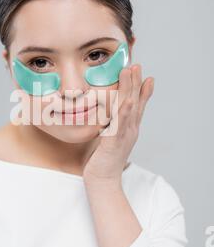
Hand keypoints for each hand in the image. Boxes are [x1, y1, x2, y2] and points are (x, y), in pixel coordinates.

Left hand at [83, 64, 153, 184]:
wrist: (103, 181)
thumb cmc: (103, 161)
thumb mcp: (108, 139)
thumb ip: (110, 127)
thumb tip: (107, 117)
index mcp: (129, 129)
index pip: (137, 106)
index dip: (141, 90)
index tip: (144, 75)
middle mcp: (130, 130)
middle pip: (136, 102)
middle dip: (136, 82)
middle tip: (136, 65)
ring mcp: (124, 135)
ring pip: (130, 107)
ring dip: (131, 88)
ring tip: (131, 71)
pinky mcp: (115, 142)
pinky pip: (120, 123)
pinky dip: (124, 110)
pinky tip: (127, 100)